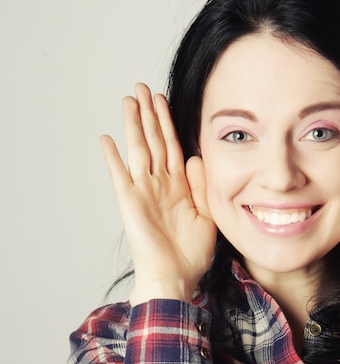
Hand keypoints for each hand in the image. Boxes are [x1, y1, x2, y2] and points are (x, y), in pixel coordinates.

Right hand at [101, 83, 215, 304]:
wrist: (175, 276)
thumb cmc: (191, 253)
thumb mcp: (208, 215)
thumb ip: (202, 186)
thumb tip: (195, 158)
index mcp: (180, 186)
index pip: (172, 146)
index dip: (168, 123)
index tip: (164, 101)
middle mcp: (160, 183)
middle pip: (153, 140)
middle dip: (149, 113)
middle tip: (143, 87)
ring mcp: (143, 190)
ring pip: (138, 149)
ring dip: (133, 123)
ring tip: (130, 99)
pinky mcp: (129, 200)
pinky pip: (119, 173)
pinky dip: (113, 156)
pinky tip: (107, 138)